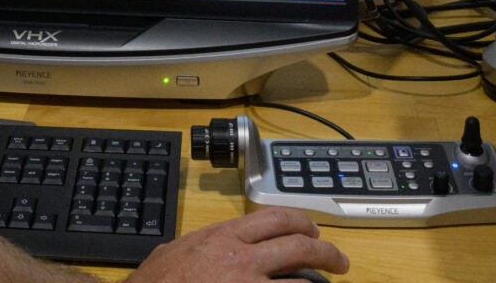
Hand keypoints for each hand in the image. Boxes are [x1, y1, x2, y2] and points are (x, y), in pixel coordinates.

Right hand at [126, 208, 348, 281]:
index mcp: (225, 236)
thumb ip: (204, 243)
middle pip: (300, 245)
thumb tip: (213, 245)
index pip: (277, 218)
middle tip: (340, 262)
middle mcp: (242, 259)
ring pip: (301, 282)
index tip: (313, 232)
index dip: (303, 223)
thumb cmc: (156, 282)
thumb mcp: (177, 250)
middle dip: (327, 252)